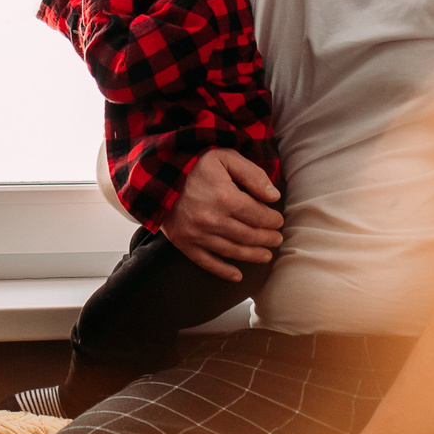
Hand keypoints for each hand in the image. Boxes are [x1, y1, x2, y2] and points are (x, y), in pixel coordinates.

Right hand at [162, 149, 282, 280]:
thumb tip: (274, 196)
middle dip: (267, 238)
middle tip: (277, 238)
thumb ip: (252, 175)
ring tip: (266, 255)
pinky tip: (238, 275)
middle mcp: (212, 220)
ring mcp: (197, 234)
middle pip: (249, 236)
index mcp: (225, 198)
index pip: (259, 216)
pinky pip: (207, 262)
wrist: (156, 176)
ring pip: (233, 251)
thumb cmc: (194, 165)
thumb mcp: (225, 158)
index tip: (278, 221)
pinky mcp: (184, 243)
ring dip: (253, 255)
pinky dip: (224, 271)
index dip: (273, 220)